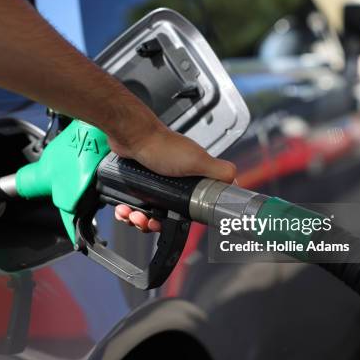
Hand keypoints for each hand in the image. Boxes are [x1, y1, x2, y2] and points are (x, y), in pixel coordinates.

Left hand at [109, 124, 235, 232]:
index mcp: (191, 180)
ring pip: (148, 214)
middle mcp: (174, 182)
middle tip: (150, 220)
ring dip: (140, 219)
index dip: (183, 219)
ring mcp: (155, 183)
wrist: (132, 136)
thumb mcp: (197, 160)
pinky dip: (126, 211)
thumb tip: (234, 182)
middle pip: (167, 216)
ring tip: (134, 215)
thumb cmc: (161, 146)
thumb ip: (219, 171)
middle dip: (156, 223)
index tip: (175, 222)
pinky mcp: (138, 184)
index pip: (192, 209)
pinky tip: (124, 209)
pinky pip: (133, 207)